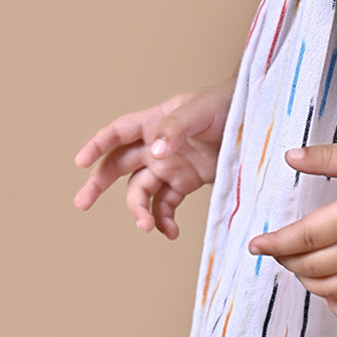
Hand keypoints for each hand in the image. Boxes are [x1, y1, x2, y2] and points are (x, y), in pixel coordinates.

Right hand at [73, 79, 235, 238]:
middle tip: (82, 203)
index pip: (118, 133)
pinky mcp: (187, 182)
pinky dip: (163, 219)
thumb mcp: (200, 110)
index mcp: (155, 122)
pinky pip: (166, 205)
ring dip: (138, 209)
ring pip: (141, 191)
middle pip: (119, 165)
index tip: (80, 162)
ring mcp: (170, 166)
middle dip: (99, 184)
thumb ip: (175, 128)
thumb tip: (154, 152)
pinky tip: (169, 231)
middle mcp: (157, 146)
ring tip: (146, 226)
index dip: (97, 146)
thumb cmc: (226, 105)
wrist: (256, 121)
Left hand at [247, 141, 336, 320]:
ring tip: (299, 266)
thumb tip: (289, 157)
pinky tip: (329, 294)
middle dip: (287, 261)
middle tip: (277, 250)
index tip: (256, 245)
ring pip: (332, 290)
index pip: (305, 237)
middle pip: (313, 266)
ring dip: (307, 281)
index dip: (276, 244)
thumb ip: (327, 158)